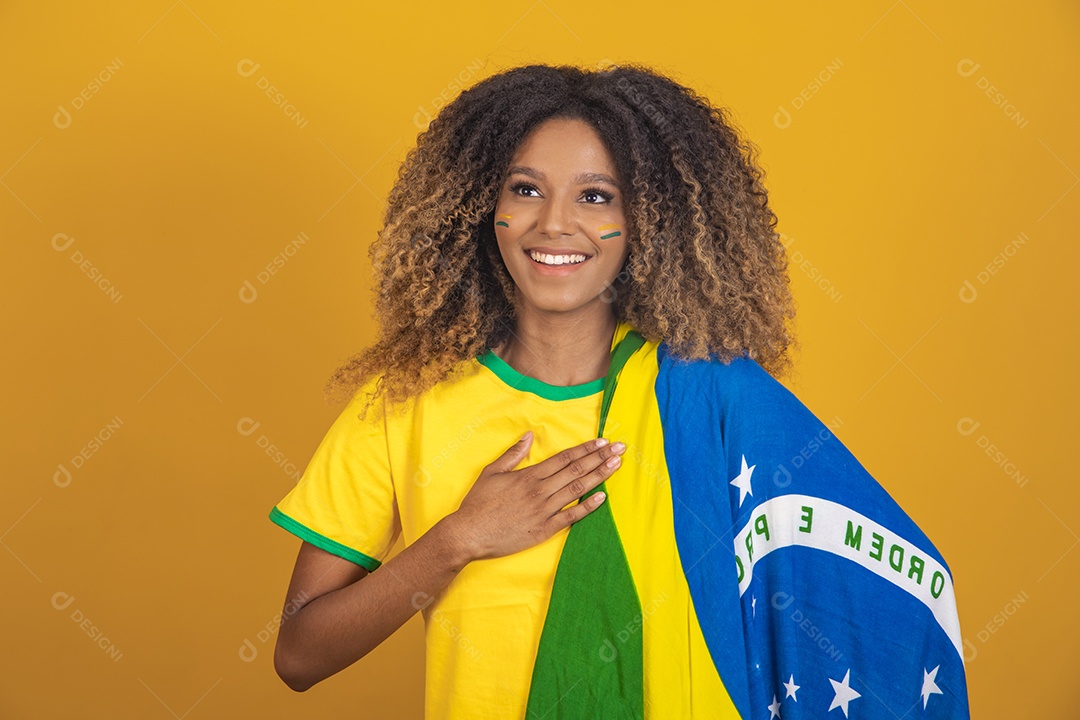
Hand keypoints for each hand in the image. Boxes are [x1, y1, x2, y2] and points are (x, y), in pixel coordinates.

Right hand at [446, 432, 626, 562]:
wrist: (469, 533)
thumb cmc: (478, 503)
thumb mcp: (492, 472)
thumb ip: (513, 454)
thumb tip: (529, 435)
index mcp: (529, 475)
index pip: (564, 458)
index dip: (586, 449)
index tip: (602, 442)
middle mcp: (540, 490)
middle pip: (576, 470)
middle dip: (600, 458)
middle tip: (620, 448)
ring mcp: (544, 510)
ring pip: (578, 489)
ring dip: (599, 476)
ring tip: (617, 465)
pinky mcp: (544, 529)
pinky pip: (571, 516)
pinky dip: (587, 506)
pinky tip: (602, 497)